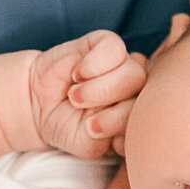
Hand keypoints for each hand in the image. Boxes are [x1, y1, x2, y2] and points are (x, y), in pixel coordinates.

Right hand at [29, 30, 145, 158]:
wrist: (38, 103)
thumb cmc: (67, 124)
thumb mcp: (88, 144)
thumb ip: (110, 140)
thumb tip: (126, 128)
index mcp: (139, 114)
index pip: (151, 120)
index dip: (124, 132)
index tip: (96, 136)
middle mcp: (137, 88)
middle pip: (144, 96)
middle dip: (114, 114)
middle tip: (87, 122)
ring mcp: (125, 64)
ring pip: (132, 73)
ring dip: (101, 90)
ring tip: (75, 98)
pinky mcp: (106, 43)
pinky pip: (113, 49)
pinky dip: (94, 65)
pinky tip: (77, 75)